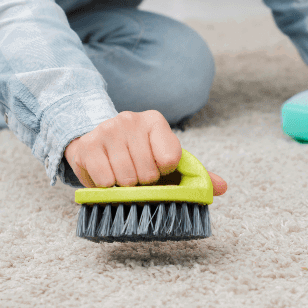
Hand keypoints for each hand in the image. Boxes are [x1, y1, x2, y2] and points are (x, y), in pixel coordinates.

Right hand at [64, 110, 226, 195]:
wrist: (95, 140)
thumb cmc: (137, 153)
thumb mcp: (165, 159)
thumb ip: (195, 173)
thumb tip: (222, 187)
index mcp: (154, 121)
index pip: (171, 159)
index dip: (165, 173)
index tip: (157, 169)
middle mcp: (130, 119)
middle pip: (148, 173)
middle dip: (143, 183)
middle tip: (136, 175)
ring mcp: (106, 131)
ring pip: (126, 180)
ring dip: (124, 188)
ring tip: (121, 176)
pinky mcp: (86, 146)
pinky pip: (104, 182)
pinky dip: (105, 188)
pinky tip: (105, 175)